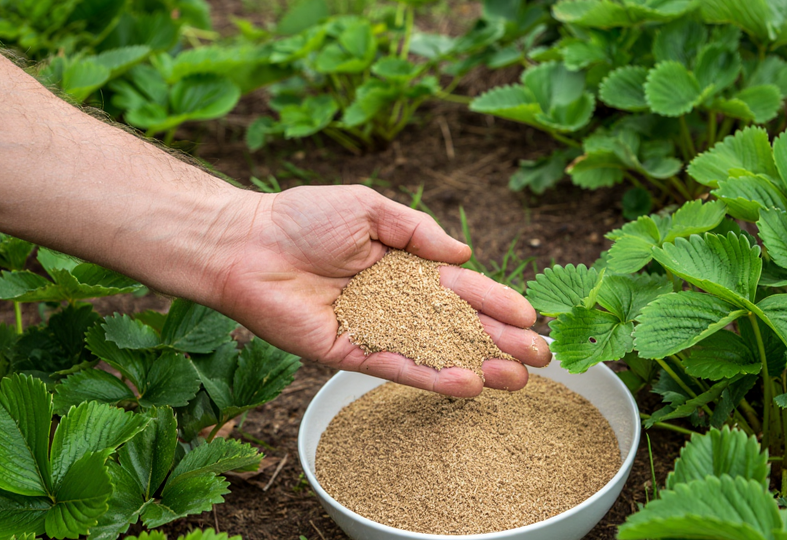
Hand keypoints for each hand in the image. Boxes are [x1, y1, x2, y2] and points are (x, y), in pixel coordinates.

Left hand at [210, 185, 550, 396]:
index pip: (462, 289)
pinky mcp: (350, 353)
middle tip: (540, 361)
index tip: (532, 320)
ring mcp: (376, 330)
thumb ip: (418, 231)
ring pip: (436, 352)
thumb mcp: (371, 209)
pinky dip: (430, 377)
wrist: (247, 244)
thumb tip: (464, 256)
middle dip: (500, 342)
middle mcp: (396, 303)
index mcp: (405, 267)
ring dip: (477, 366)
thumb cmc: (303, 217)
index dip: (497, 303)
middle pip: (458, 326)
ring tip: (516, 381)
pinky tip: (466, 384)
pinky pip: (396, 367)